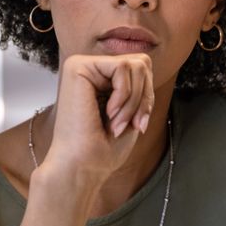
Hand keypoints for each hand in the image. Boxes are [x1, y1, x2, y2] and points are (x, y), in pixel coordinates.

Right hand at [43, 52, 155, 184]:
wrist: (82, 167)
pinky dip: (125, 95)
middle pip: (142, 63)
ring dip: (135, 101)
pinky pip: (122, 67)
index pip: (142, 70)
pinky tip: (108, 114)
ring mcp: (81, 64)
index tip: (138, 125)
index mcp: (100, 79)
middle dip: (144, 97)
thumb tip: (145, 59)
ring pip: (136, 65)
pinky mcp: (77, 65)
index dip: (148, 96)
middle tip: (132, 125)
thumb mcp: (131, 112)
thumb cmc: (103, 148)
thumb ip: (137, 85)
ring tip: (117, 124)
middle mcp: (89, 68)